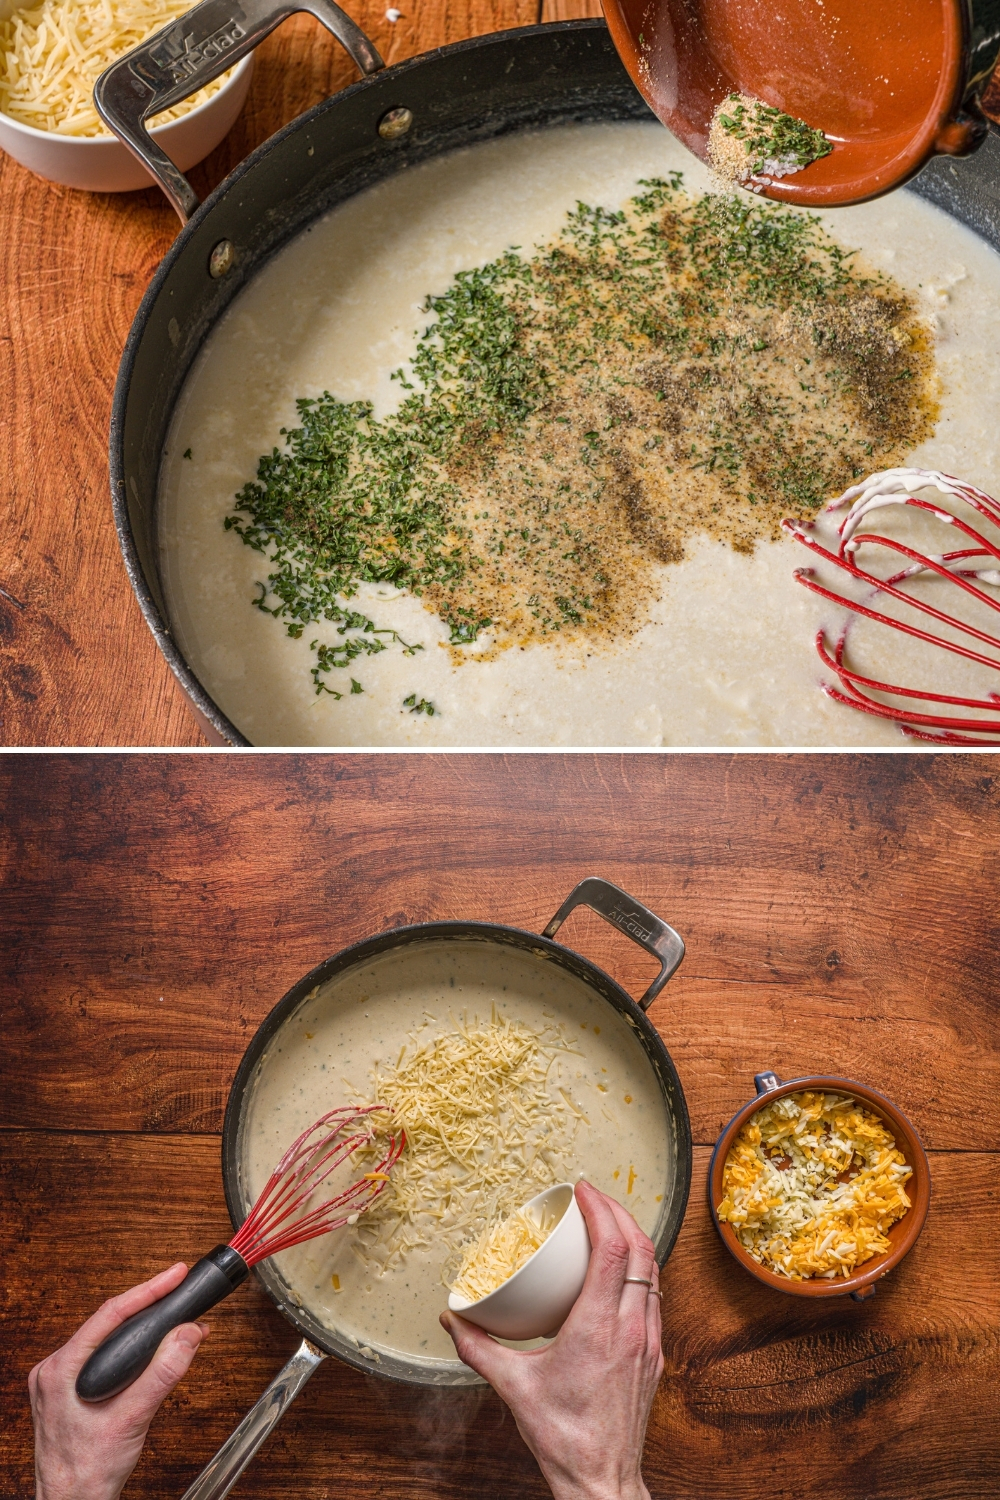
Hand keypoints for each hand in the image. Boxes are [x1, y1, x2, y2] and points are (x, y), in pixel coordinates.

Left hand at [30, 1263, 207, 1499]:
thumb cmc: (88, 1472)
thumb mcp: (132, 1420)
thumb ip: (162, 1373)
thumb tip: (187, 1334)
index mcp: (60, 1370)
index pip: (110, 1314)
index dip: (148, 1290)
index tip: (175, 1275)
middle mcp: (55, 1371)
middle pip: (108, 1322)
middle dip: (149, 1307)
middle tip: (181, 1292)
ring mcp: (59, 1382)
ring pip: (106, 1339)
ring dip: (142, 1330)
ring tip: (174, 1319)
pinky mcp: (68, 1392)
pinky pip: (102, 1357)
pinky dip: (131, 1351)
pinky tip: (151, 1350)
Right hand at [441, 1181, 662, 1499]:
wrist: (601, 1481)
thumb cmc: (563, 1438)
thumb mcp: (513, 1387)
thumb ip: (478, 1348)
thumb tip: (452, 1319)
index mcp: (598, 1328)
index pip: (612, 1249)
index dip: (601, 1210)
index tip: (583, 1190)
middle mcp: (630, 1328)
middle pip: (640, 1249)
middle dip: (619, 1212)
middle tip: (594, 1197)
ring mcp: (648, 1342)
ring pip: (653, 1272)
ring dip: (633, 1239)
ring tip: (606, 1224)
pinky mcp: (655, 1356)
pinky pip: (654, 1297)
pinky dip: (639, 1270)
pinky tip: (617, 1272)